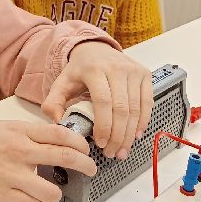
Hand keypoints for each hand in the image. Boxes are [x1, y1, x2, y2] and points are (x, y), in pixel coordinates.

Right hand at [0, 121, 95, 201]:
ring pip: (51, 191)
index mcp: (19, 131)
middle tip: (90, 169)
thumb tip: (56, 142)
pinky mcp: (2, 194)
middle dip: (85, 165)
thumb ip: (29, 134)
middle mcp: (18, 152)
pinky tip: (36, 199)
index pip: (60, 134)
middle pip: (65, 158)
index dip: (79, 143)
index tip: (85, 149)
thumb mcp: (3, 127)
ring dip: (58, 192)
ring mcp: (11, 175)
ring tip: (55, 190)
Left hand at [42, 41, 152, 159]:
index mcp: (94, 69)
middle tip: (112, 153)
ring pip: (136, 108)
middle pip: (122, 108)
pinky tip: (135, 135)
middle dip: (118, 135)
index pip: (103, 101)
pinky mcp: (144, 74)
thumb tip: (57, 122)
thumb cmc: (79, 70)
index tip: (101, 144)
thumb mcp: (61, 83)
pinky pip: (147, 102)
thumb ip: (53, 102)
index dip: (104, 125)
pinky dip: (142, 121)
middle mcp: (117, 68)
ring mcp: (133, 70)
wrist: (96, 49)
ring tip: (122, 150)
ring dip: (130, 133)